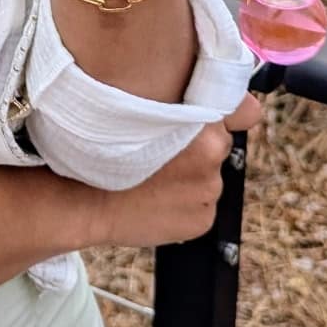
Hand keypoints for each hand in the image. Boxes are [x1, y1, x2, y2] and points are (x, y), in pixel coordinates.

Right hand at [87, 91, 262, 248]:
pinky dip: (184, 202)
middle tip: (160, 151)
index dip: (203, 115)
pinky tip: (156, 198)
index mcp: (206, 133)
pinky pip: (200, 205)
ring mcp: (209, 195)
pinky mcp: (202, 221)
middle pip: (217, 145)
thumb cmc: (106, 148)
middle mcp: (214, 163)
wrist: (85, 201)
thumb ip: (190, 104)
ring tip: (151, 176)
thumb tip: (241, 105)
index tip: (184, 120)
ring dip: (189, 175)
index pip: (226, 113)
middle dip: (197, 146)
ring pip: (207, 176)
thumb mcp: (144, 111)